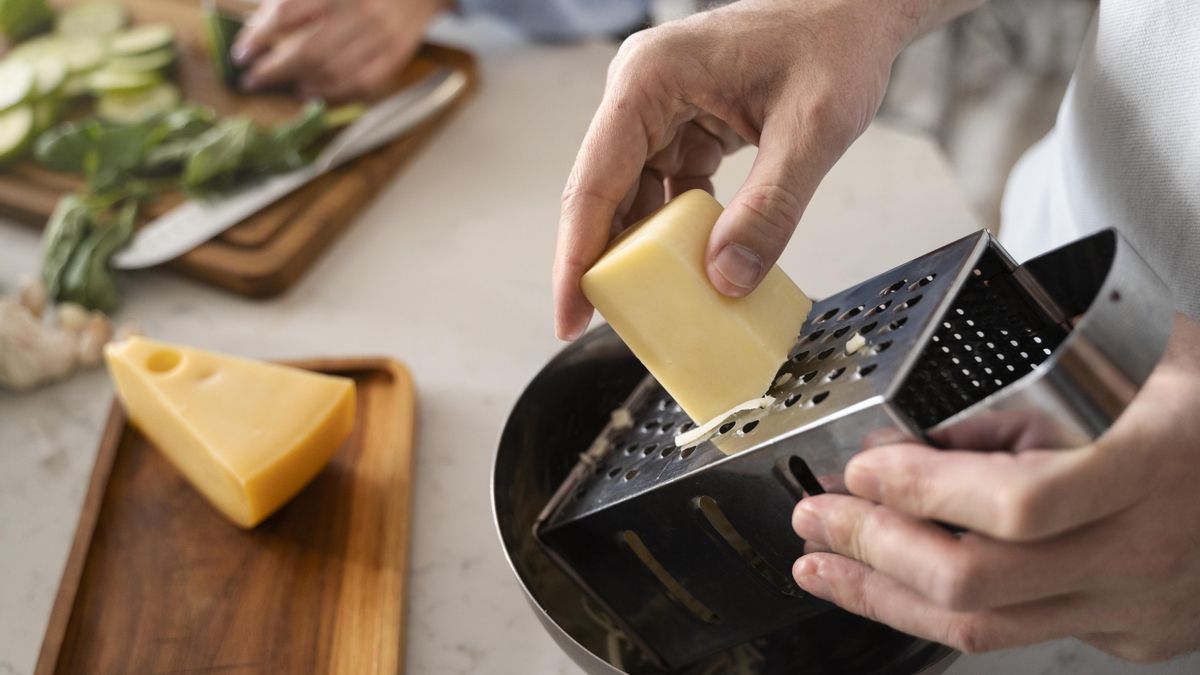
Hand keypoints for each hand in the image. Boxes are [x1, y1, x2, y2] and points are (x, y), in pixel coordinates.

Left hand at [232, 0, 446, 100]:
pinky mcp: (396, 56)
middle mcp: (360, 12)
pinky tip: (315, 92)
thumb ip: (294, 2)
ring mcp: (381, 37)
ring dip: (303, 84)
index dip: (259, 36)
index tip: (241, 54)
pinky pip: (360, 85)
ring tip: (286, 86)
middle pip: (309, 51)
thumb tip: (260, 28)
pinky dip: (333, 94)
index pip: (287, 13)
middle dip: (275, 70)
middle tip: (253, 79)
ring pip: (334, 73)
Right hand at [552, 0, 981, 339]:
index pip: (594, 181)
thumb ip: (771, 207)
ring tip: (649, 306)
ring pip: (632, 196)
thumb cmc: (834, 42)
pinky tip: (690, 268)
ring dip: (642, 250)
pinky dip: (676, 232)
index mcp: (650, 79)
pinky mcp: (683, 126)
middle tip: (602, 325)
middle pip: (602, 192)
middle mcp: (642, 92)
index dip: (577, 255)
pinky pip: (666, 189)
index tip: (569, 313)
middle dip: (604, 261)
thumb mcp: (813, 130)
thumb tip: (726, 278)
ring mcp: (660, 109)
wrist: (856, 9)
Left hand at [791, 313, 1199, 661]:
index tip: (863, 466)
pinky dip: (938, 608)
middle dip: (871, 548)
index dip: (923, 490)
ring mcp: (1135, 604)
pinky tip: (893, 587)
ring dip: (882, 595)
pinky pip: (1016, 634)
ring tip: (822, 566)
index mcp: (1147, 463)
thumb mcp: (1133, 358)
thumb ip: (1026, 397)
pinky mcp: (1127, 634)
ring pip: (984, 626)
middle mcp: (1139, 548)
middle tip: (816, 517)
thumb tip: (917, 436)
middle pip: (977, 580)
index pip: (1016, 503)